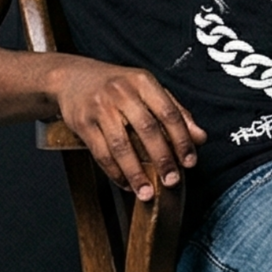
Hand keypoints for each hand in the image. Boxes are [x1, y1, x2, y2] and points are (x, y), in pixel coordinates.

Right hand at [49, 58, 205, 200]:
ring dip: (136, 173)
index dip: (182, 139)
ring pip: (121, 145)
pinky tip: (126, 184)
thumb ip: (175, 112)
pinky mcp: (82, 123)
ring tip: (147, 193)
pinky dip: (115, 172)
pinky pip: (101, 153)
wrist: (71, 78)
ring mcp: (100, 107)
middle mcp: (121, 92)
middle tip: (172, 181)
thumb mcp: (147, 90)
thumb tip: (201, 138)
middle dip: (162, 159)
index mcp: (143, 82)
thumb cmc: (116, 86)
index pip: (169, 113)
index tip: (190, 162)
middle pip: (146, 129)